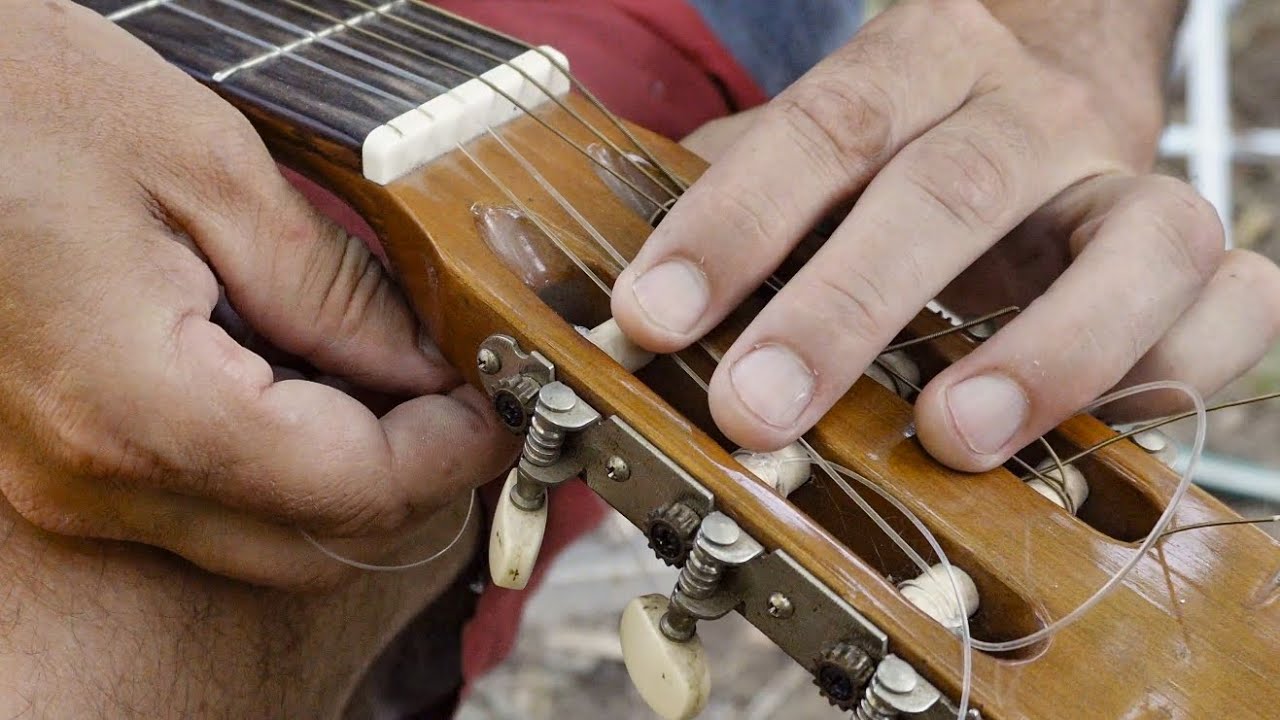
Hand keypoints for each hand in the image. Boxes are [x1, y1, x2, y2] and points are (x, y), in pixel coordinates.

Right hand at [0, 2, 516, 587]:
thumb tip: (426, 367)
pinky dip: (285, 457)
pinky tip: (308, 371)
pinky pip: (208, 501)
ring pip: (266, 535)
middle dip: (414, 476)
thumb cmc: (13, 99)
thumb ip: (333, 291)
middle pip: (318, 541)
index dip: (454, 453)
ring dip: (352, 473)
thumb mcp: (206, 168)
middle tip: (462, 390)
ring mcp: (67, 483)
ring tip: (393, 370)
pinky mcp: (59, 463)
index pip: (354, 487)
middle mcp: (95, 479)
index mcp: (141, 407)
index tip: (504, 402)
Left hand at [615, 0, 1279, 470]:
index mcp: (918, 64)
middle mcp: (1030, 113)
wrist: (1055, 65)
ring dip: (1045, 353)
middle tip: (755, 409)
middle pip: (950, 192)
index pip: (822, 129)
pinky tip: (1100, 429)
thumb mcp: (826, 135)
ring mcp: (1130, 179)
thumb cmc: (914, 131)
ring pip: (1136, 243)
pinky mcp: (1202, 252)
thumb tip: (620, 291)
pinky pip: (1237, 301)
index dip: (734, 222)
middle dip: (845, 310)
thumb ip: (739, 192)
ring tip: (949, 436)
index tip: (654, 316)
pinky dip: (1176, 370)